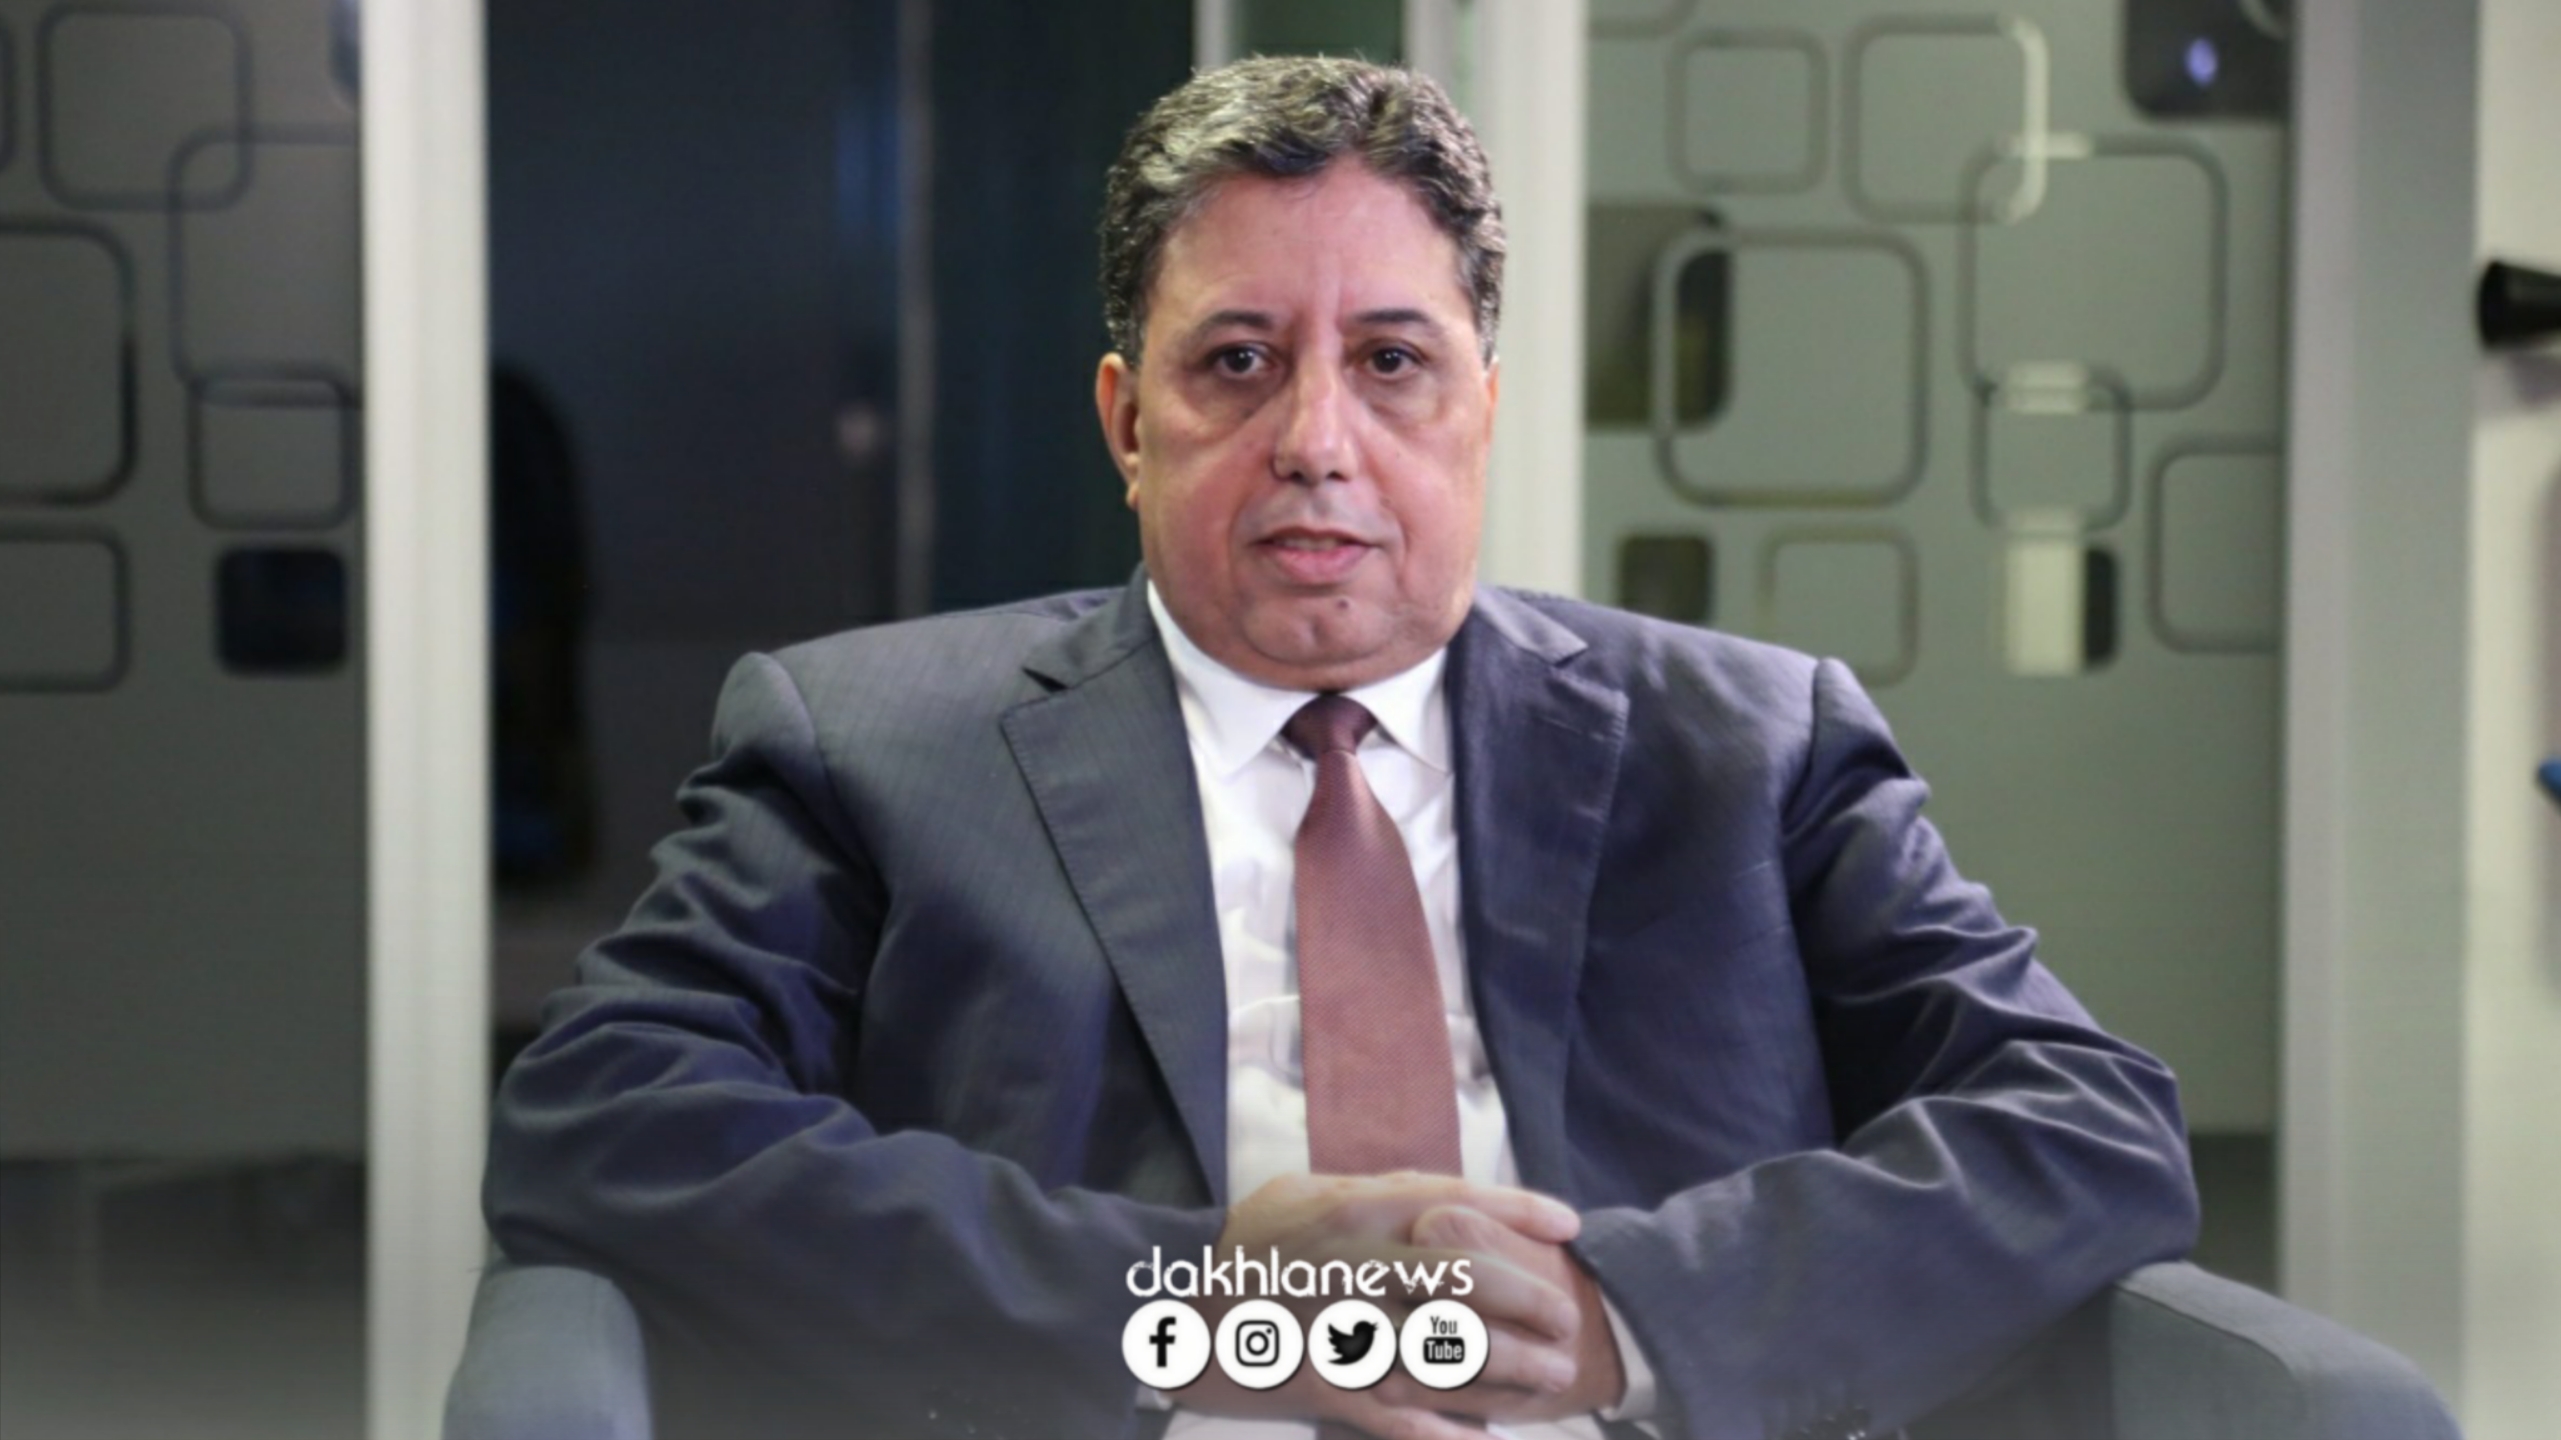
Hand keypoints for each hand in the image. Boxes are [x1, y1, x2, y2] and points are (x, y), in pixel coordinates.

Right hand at [1171, 1172, 1581, 1437]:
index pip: (1456, 1201)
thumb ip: (1373, 1194)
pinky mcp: (1322, 1381)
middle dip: (1530, 1298)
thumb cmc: (1244, 1245)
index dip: (1520, 1211)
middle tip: (1566, 1317)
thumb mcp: (1305, 1195)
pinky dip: (1441, 1432)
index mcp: (1354, 1208)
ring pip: (1443, 1347)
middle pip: (1467, 1276)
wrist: (1167, 1300)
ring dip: (1507, 1367)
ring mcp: (1340, 1325)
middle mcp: (1356, 1262)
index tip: (1569, 1224)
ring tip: (1550, 1379)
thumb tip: (1441, 1197)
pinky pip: (1393, 1413)